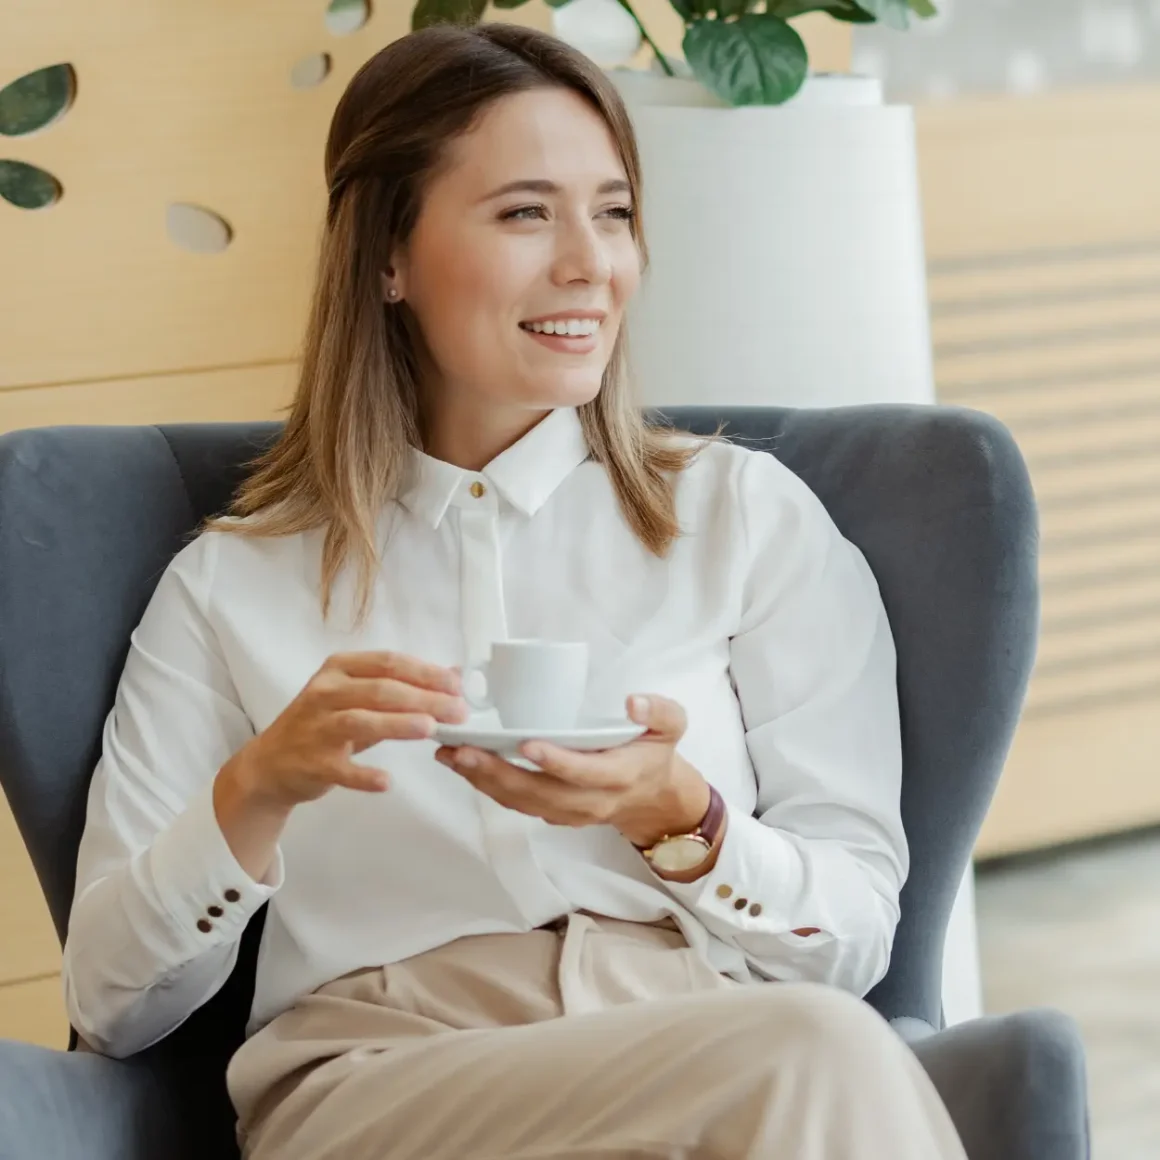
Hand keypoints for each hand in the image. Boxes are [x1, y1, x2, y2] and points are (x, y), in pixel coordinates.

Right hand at [225, 651, 466, 809]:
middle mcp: (325, 692)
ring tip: (430, 729)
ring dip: (397, 724)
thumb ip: (403, 686)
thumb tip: (455, 674)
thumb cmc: (324, 724)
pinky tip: (386, 782)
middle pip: (380, 690)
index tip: (457, 684)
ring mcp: (316, 728)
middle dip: (423, 698)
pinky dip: (363, 775)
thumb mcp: (358, 697)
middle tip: (457, 711)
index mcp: (340, 669)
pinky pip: (341, 769)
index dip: (425, 672)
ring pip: (361, 721)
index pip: (388, 662)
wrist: (270, 764)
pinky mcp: (311, 763)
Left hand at [435, 694, 710, 847]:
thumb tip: (632, 701)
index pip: (585, 773)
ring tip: (451, 755)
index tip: (527, 743)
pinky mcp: (551, 813)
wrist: (652, 798)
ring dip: (483, 781)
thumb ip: (659, 711)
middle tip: (464, 750)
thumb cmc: (654, 753)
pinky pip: (516, 804)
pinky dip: (486, 786)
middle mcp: (590, 800)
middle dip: (499, 774)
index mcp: (619, 775)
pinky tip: (462, 765)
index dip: (556, 761)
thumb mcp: (672, 726)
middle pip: (540, 793)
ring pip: (522, 802)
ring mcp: (568, 812)